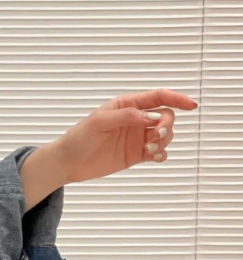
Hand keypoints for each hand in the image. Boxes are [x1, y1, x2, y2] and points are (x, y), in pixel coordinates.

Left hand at [43, 88, 197, 189]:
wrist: (68, 162)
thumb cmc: (79, 137)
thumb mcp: (99, 122)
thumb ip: (126, 116)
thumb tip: (152, 116)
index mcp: (127, 105)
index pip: (157, 97)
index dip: (177, 98)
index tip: (191, 105)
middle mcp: (135, 119)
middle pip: (166, 116)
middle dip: (167, 124)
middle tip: (156, 135)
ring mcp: (137, 137)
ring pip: (165, 134)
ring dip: (164, 140)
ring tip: (150, 148)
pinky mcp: (136, 154)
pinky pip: (158, 152)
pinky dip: (161, 153)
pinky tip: (155, 156)